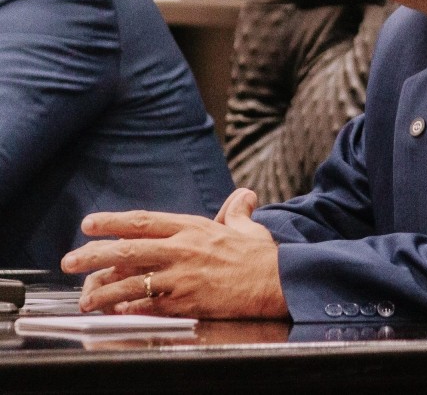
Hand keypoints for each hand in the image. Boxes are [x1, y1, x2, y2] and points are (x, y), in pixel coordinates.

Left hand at [62, 189, 288, 319]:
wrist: (277, 281)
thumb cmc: (262, 256)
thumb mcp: (247, 227)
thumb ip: (237, 211)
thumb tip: (244, 196)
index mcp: (193, 228)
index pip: (143, 220)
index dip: (112, 222)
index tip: (89, 224)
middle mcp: (183, 249)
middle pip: (128, 249)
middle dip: (94, 255)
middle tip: (69, 261)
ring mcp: (183, 276)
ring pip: (133, 281)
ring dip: (104, 290)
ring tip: (86, 298)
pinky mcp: (187, 301)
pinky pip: (149, 305)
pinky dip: (130, 308)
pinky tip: (116, 311)